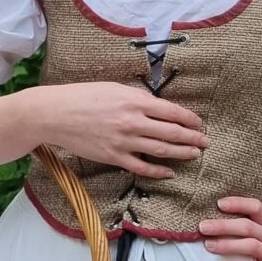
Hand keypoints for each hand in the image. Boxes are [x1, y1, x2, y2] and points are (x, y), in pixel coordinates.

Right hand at [34, 81, 209, 179]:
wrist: (56, 113)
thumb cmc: (83, 96)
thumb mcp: (114, 88)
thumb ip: (137, 98)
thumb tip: (157, 108)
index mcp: (134, 101)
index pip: (171, 112)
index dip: (189, 119)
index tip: (198, 123)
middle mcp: (133, 122)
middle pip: (172, 132)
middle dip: (192, 138)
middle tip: (205, 142)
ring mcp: (124, 141)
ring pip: (161, 150)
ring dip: (181, 153)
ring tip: (195, 154)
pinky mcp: (113, 157)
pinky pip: (142, 167)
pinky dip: (158, 171)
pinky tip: (169, 172)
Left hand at [197, 197, 261, 260]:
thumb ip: (256, 230)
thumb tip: (225, 223)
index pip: (256, 207)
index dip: (237, 203)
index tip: (218, 203)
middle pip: (247, 226)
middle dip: (223, 225)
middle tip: (202, 226)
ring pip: (250, 246)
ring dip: (227, 245)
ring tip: (208, 245)